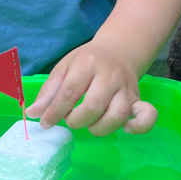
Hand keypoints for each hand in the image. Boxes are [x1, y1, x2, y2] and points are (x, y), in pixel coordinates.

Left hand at [25, 36, 156, 136]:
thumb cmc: (85, 62)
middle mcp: (109, 75)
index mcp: (87, 64)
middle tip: (71, 119)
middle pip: (93, 106)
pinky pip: (147, 116)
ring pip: (116, 116)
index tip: (45, 123)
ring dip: (98, 128)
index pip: (69, 92)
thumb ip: (48, 92)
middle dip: (76, 120)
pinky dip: (138, 127)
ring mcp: (126, 88)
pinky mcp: (138, 99)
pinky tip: (124, 129)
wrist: (117, 50)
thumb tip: (33, 114)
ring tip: (89, 123)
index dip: (55, 112)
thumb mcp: (63, 68)